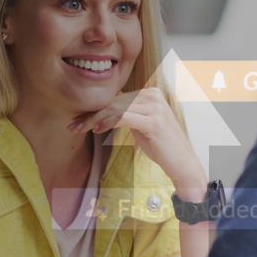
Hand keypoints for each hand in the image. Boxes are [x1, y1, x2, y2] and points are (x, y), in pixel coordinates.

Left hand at [68, 88, 206, 198]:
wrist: (182, 163)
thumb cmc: (161, 146)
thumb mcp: (141, 124)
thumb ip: (127, 113)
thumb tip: (104, 108)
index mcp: (151, 93)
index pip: (117, 98)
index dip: (96, 108)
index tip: (79, 119)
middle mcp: (154, 95)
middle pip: (114, 102)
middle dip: (91, 114)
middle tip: (73, 125)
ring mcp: (155, 107)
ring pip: (116, 109)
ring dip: (95, 119)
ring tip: (80, 128)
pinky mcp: (154, 121)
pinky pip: (124, 117)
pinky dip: (108, 122)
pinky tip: (97, 129)